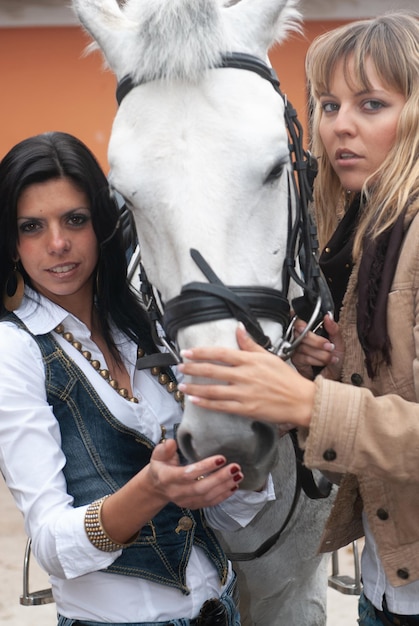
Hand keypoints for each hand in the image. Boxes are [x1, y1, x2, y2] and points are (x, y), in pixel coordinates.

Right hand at [100, 439, 242, 544]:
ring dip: (225, 487)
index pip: (188, 474)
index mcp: (167, 478)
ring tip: (238, 475)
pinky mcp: (193, 506)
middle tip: (235, 467)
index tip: (221, 458)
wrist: (157, 487)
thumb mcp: (158, 454)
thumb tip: (171, 442)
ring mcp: (186, 501)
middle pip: (201, 488)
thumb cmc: (161, 465)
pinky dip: (224, 496)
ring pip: (207, 497)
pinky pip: (210, 503)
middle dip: (220, 478)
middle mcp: (177, 492)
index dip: (205, 467)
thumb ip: (164, 449)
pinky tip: (234, 486)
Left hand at [177, 325, 314, 427]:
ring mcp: (244, 393)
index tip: (187, 352)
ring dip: (195, 387)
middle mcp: (244, 375)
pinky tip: (194, 400)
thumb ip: (250, 344)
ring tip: (181, 385)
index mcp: (250, 360)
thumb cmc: (286, 378)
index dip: (201, 352)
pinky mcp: (246, 409)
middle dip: (192, 369)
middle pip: (212, 370)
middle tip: (178, 367)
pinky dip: (206, 403)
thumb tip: (238, 328)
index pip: (220, 353)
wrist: (301, 400)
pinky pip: (221, 406)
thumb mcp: (269, 356)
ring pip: (213, 390)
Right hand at [291, 314, 343, 380]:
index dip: (300, 323)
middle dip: (316, 341)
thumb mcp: (339, 343)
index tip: (306, 327)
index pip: (299, 321)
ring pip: (303, 347)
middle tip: (329, 346)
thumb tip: (328, 317)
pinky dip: (315, 360)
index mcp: (311, 330)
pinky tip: (321, 363)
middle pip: (300, 333)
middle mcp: (302, 338)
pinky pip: (303, 357)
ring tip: (329, 358)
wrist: (334, 377)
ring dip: (320, 353)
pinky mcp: (296, 361)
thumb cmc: (335, 360)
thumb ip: (334, 329)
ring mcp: (297, 349)